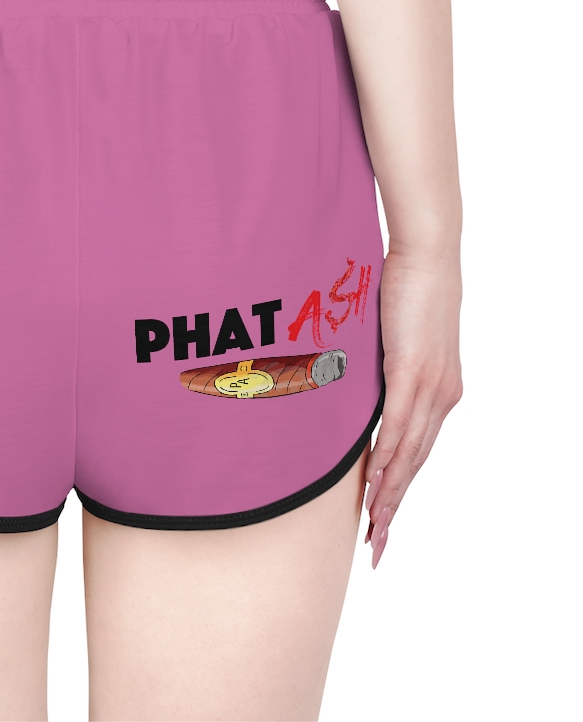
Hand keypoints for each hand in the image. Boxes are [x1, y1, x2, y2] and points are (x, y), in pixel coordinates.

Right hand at [363, 249, 461, 567]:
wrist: (427, 256)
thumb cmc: (408, 289)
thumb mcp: (394, 340)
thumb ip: (383, 369)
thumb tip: (356, 386)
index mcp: (440, 391)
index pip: (419, 451)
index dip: (402, 489)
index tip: (386, 521)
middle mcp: (442, 396)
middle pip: (416, 463)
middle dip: (396, 507)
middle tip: (379, 544)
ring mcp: (431, 387)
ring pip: (410, 452)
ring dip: (391, 493)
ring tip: (374, 525)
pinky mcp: (414, 372)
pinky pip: (399, 425)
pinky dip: (387, 456)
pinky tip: (377, 481)